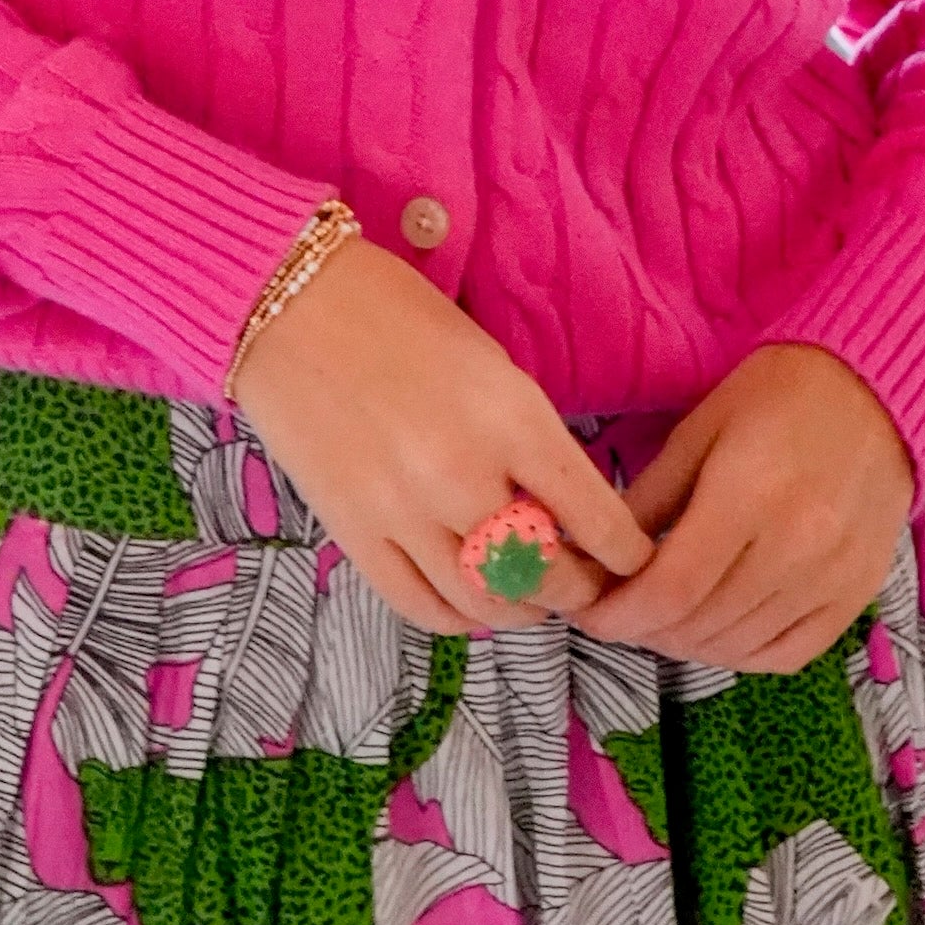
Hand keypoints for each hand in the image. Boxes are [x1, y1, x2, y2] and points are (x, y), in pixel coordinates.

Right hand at [232, 238, 655, 639]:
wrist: (291, 307)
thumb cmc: (401, 318)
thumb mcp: (493, 365)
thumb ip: (531, 439)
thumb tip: (566, 510)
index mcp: (512, 420)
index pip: (595, 517)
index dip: (625, 553)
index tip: (633, 559)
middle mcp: (462, 475)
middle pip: (545, 574)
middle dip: (579, 589)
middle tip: (588, 585)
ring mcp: (402, 512)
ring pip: (485, 601)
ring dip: (522, 610)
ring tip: (533, 599)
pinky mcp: (353, 532)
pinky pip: (419, 605)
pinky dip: (458, 617)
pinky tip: (473, 603)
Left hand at [580, 342, 919, 676]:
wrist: (877, 387)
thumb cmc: (777, 397)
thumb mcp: (698, 431)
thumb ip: (646, 501)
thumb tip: (596, 557)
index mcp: (749, 495)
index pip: (671, 589)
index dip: (619, 615)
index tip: (588, 614)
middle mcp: (798, 546)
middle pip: (700, 624)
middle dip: (643, 630)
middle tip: (618, 614)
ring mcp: (834, 577)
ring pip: (739, 647)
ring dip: (687, 644)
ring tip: (661, 621)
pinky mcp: (859, 593)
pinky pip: (788, 654)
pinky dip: (741, 655)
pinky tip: (715, 633)